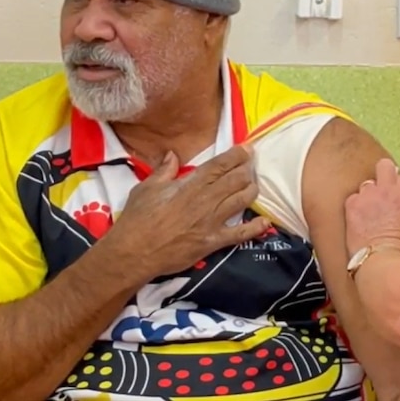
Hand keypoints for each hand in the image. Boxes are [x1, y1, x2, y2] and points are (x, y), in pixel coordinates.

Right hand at [106, 145, 266, 282]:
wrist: (134, 252)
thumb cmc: (138, 218)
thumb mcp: (146, 188)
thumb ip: (164, 170)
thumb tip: (173, 155)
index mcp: (191, 184)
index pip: (220, 165)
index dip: (237, 155)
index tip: (247, 148)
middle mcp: (206, 200)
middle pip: (236, 179)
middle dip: (247, 170)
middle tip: (252, 165)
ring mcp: (212, 221)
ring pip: (242, 200)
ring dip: (251, 190)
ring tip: (254, 186)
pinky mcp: (213, 241)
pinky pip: (240, 234)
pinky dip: (255, 227)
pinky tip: (265, 222)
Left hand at [344, 158, 399, 255]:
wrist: (382, 263)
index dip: (398, 189)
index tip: (396, 198)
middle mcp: (386, 188)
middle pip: (384, 166)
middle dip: (383, 175)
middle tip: (382, 192)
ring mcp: (366, 195)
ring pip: (366, 184)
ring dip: (368, 195)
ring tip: (368, 213)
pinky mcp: (350, 205)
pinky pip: (352, 199)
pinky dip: (355, 207)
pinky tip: (357, 221)